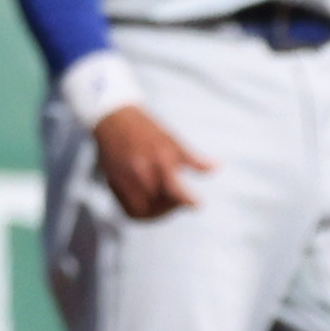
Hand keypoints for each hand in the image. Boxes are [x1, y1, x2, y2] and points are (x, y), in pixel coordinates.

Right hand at [93, 105, 209, 220]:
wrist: (111, 117)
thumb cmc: (144, 127)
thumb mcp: (171, 139)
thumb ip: (193, 158)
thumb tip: (217, 167)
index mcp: (158, 159)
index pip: (175, 191)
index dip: (188, 202)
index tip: (198, 205)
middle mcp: (139, 171)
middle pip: (158, 204)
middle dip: (172, 206)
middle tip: (179, 201)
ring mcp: (124, 178)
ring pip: (142, 211)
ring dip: (156, 213)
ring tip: (165, 204)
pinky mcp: (113, 181)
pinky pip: (128, 208)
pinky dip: (140, 211)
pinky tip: (149, 203)